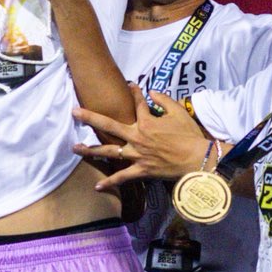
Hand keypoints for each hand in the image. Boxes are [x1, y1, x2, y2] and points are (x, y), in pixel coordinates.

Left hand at [72, 90, 212, 189]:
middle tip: (74, 112)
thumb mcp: (179, 113)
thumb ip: (164, 100)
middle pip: (108, 125)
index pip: (137, 104)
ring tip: (75, 147)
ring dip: (90, 149)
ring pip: (108, 151)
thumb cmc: (189, 136)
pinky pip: (122, 177)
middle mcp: (136, 137)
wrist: (197, 159)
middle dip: (90, 117)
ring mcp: (136, 155)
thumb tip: (152, 92)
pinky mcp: (141, 170)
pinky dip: (110, 182)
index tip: (129, 85)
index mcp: (146, 122)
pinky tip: (97, 187)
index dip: (134, 93)